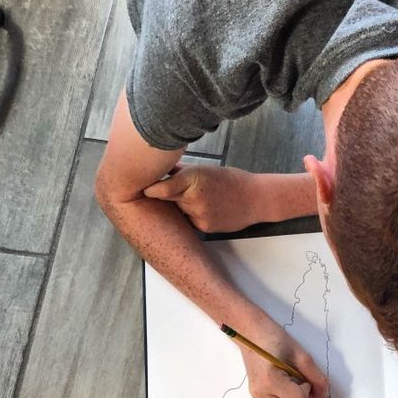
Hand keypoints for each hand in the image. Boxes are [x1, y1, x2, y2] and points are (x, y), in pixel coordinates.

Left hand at [143, 165, 260, 232]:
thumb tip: (161, 170)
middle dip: (167, 196)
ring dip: (182, 206)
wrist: (256, 199)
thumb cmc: (230, 181)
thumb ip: (182, 172)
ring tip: (202, 199)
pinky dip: (192, 216)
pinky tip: (209, 210)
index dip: (150, 190)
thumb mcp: (206, 170)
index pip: (162, 188)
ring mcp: (198, 214)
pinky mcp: (204, 227)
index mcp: (193, 178)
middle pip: (168, 199)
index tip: (141, 189)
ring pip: (178, 211)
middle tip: (167, 192)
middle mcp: (193, 197)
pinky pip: (189, 221)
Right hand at [233, 310, 329, 397]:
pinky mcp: (257, 394)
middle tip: (301, 380)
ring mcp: (257, 395)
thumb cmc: (274, 338)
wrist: (250, 332)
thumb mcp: (301, 356)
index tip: (303, 375)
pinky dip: (287, 397)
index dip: (308, 389)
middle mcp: (261, 393)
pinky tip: (284, 380)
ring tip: (292, 379)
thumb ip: (316, 378)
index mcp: (270, 381)